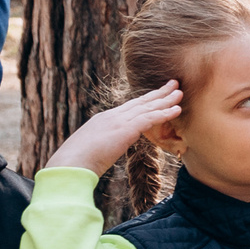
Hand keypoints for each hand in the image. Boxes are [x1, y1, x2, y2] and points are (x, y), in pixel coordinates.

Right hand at [44, 83, 181, 176]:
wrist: (69, 165)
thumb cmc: (76, 164)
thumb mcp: (90, 151)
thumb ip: (100, 148)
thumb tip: (102, 154)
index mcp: (103, 120)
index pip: (128, 108)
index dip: (144, 101)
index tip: (156, 94)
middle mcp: (111, 116)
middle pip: (139, 102)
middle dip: (158, 93)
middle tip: (174, 84)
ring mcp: (118, 121)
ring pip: (147, 107)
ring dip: (166, 100)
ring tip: (180, 93)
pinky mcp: (125, 129)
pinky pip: (149, 118)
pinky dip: (165, 113)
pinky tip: (177, 110)